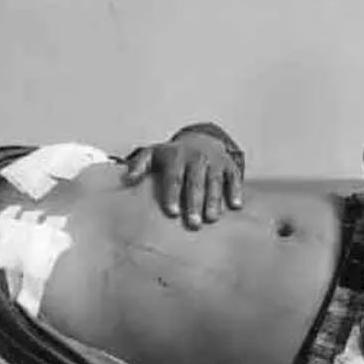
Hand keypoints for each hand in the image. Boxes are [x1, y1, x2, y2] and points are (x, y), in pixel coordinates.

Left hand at [123, 131, 243, 228]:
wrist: (200, 140)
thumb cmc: (172, 155)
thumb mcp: (152, 154)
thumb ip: (139, 166)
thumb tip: (127, 179)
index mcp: (176, 157)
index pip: (174, 177)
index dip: (173, 195)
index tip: (172, 212)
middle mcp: (196, 157)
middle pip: (196, 182)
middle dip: (195, 202)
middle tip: (194, 223)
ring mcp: (214, 161)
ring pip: (215, 180)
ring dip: (214, 200)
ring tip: (212, 218)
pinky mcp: (229, 164)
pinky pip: (234, 177)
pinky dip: (236, 190)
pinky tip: (236, 205)